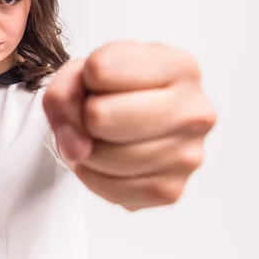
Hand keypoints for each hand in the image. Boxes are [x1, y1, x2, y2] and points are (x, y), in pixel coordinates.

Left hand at [43, 41, 216, 210]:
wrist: (127, 124)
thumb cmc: (112, 92)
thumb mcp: (80, 73)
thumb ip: (64, 95)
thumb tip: (77, 150)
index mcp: (179, 67)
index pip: (99, 69)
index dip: (84, 79)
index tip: (98, 84)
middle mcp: (194, 111)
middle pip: (99, 116)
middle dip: (83, 118)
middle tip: (96, 116)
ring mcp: (187, 154)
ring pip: (100, 155)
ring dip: (86, 149)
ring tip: (102, 138)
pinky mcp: (171, 191)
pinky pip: (108, 187)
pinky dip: (94, 176)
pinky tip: (108, 162)